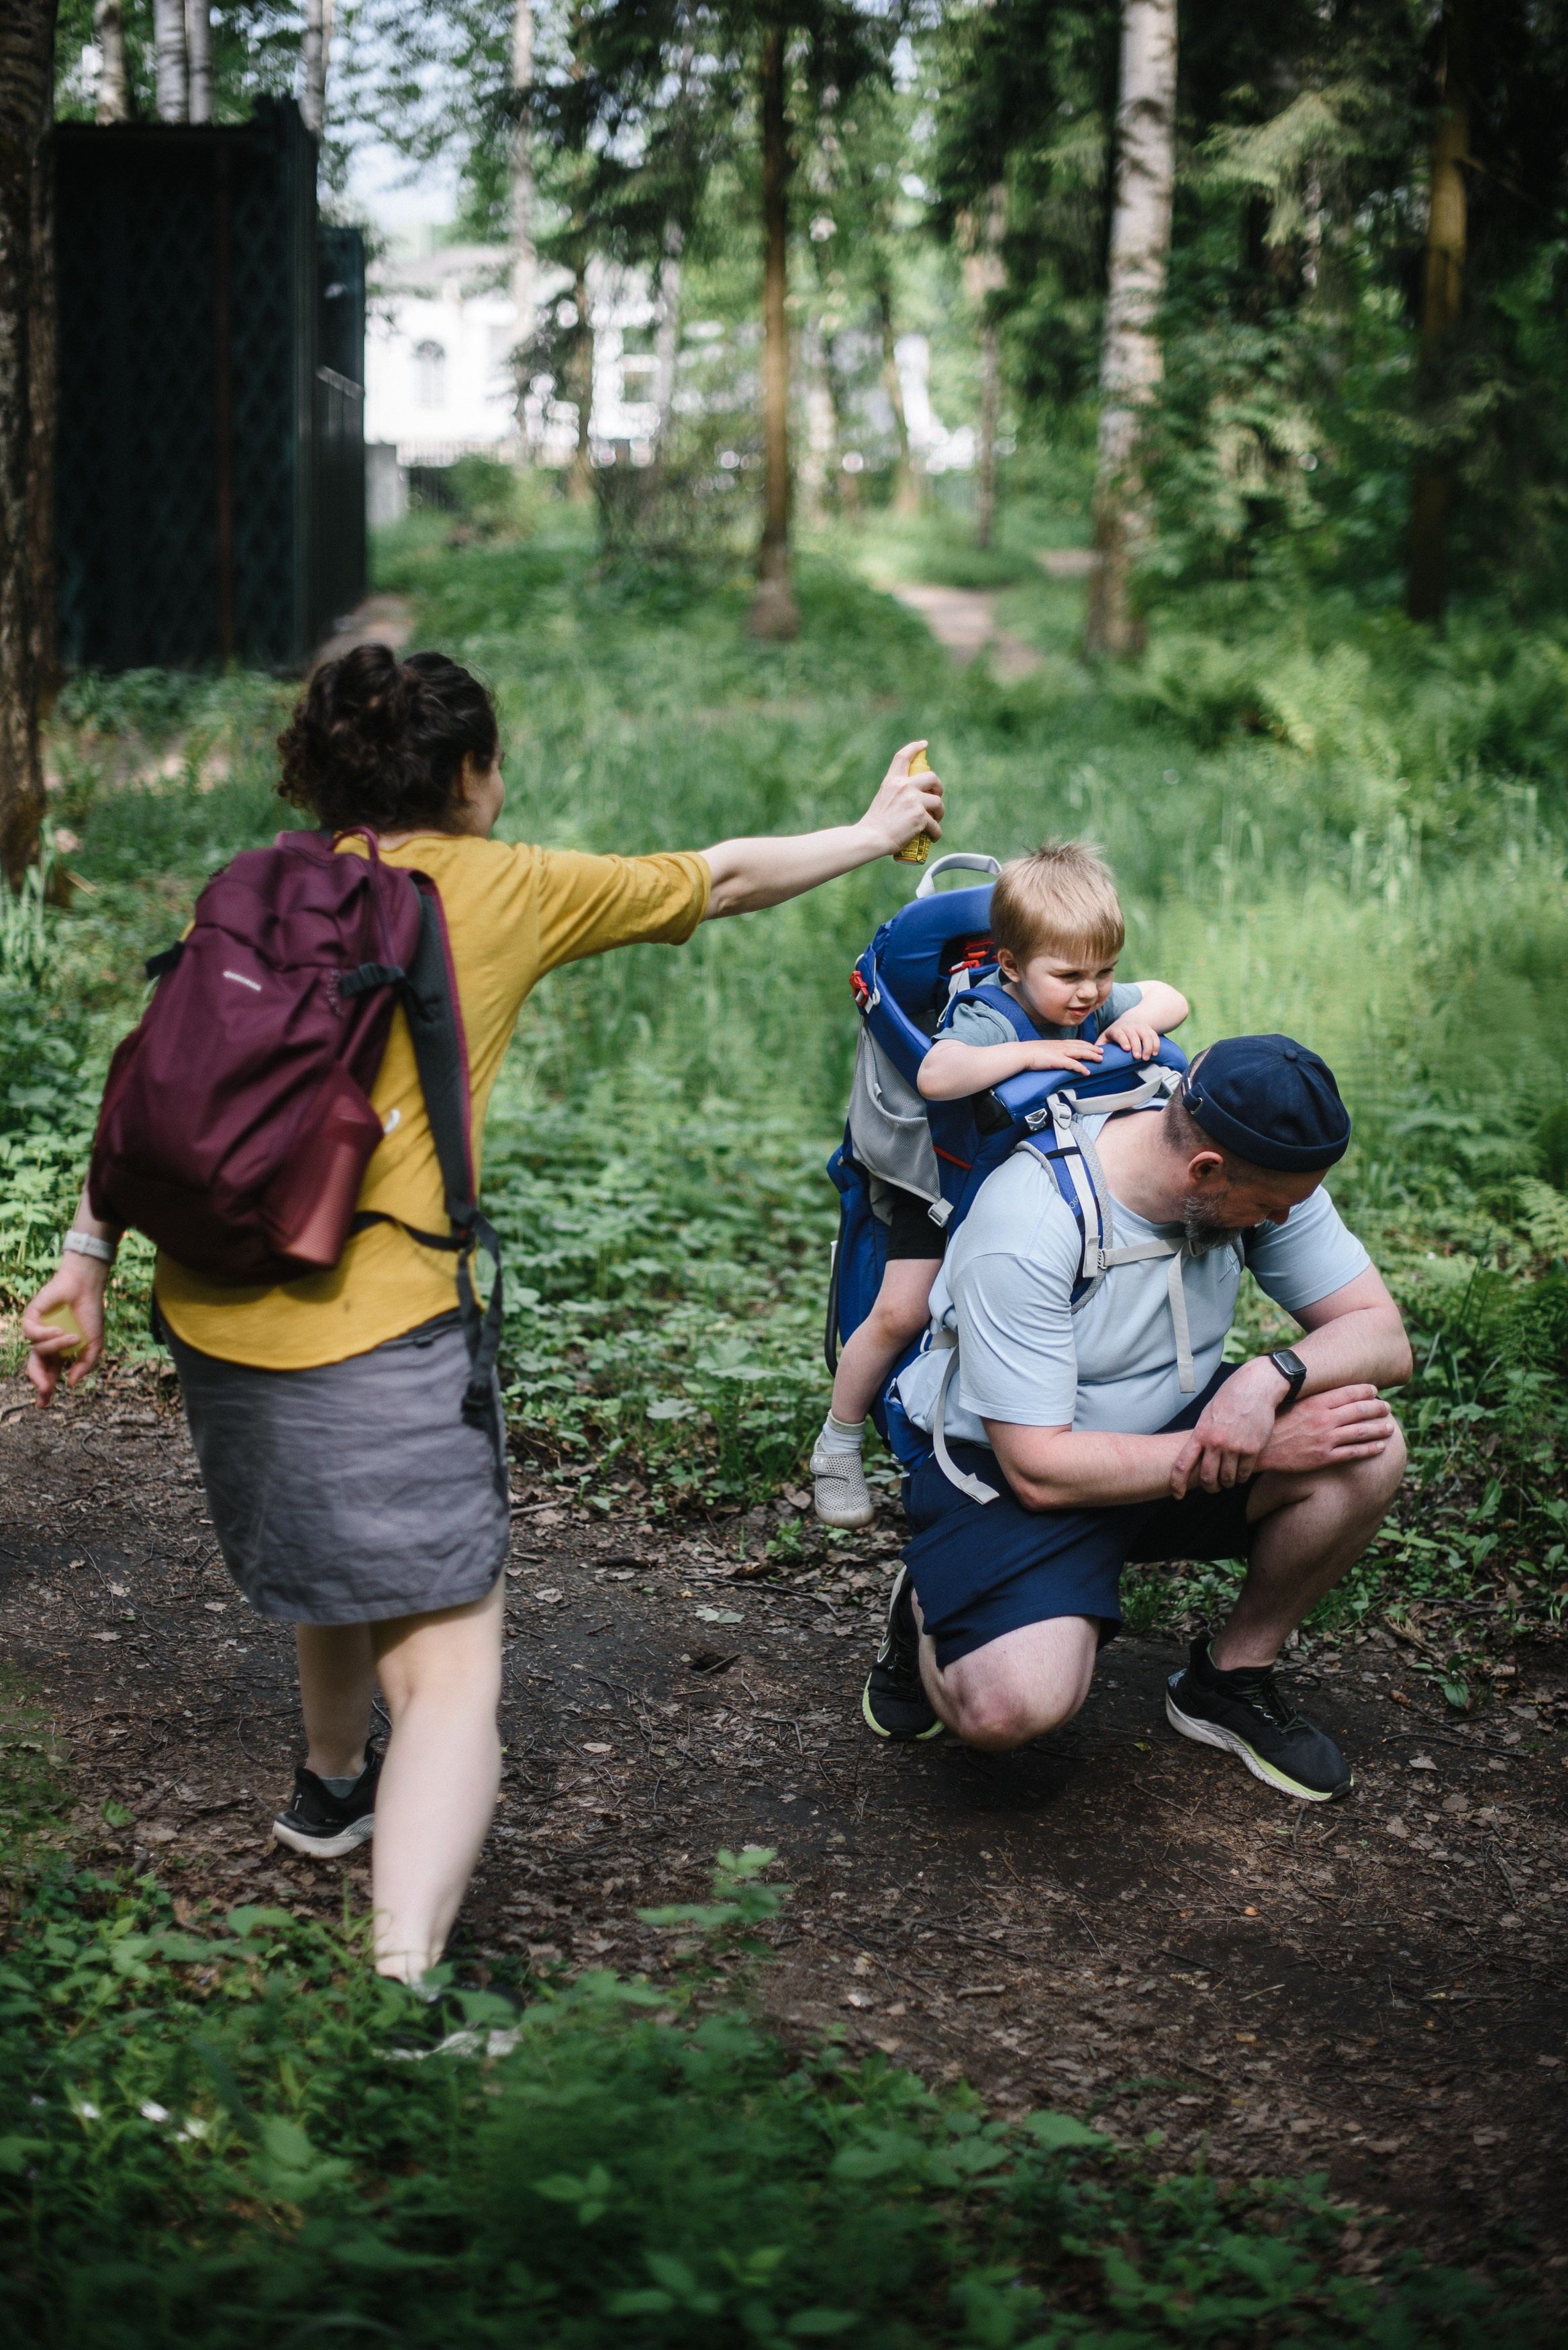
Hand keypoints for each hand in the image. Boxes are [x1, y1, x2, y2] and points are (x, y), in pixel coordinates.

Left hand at [22, 1254, 110, 1405]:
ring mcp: (38, 1331)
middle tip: (45, 1388)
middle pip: (36, 1368)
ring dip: (56, 1347)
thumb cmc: (91, 1314)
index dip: (46, 1390)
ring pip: (38, 1351)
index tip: (44, 1404)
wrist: (86, 1287)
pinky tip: (58, 1329)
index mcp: (61, 1353)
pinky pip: (30, 1334)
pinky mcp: (31, 1317)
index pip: (50, 1375)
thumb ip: (85, 1365)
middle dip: (39, 1380)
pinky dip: (45, 1335)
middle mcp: (47, 1344)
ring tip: (73, 1337)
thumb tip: (70, 1384)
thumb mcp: (94, 1345)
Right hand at [860, 741, 942, 858]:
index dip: (915, 748)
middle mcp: (904, 787)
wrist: (871, 838)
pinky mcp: (920, 817)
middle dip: (938, 787)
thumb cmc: (875, 823)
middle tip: (936, 797)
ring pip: (938, 802)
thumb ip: (896, 793)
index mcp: (892, 781)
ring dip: (939, 813)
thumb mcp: (882, 798)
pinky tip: (933, 837)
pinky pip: (935, 824)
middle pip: (932, 777)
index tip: (923, 744)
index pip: (903, 757)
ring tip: (935, 821)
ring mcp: (913, 801)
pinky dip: (936, 833)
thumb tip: (912, 796)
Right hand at [1025, 1037, 1102, 1072]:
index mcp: (1058, 1043)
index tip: (1093, 1046)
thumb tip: (1053, 1057)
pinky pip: (1073, 1064)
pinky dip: (1081, 1068)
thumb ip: (1050, 1052)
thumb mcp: (1043, 1050)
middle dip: (1093, 1048)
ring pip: (1081, 1053)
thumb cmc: (1030, 1053)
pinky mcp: (1058, 1061)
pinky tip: (1087, 1072)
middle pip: (1081, 1046)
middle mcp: (1061, 1046)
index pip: (1075, 1042)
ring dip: (1092, 1056)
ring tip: (1100, 1059)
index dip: (1086, 1044)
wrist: (1023, 1053)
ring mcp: (1061, 1052)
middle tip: (1102, 1051)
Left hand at [1101, 1015, 1162, 1061]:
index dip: (1124, 1041)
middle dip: (1136, 1046)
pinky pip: (1154, 1036)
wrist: (1129, 1020)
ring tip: (1146, 1058)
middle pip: (1134, 1035)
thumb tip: (1094, 1056)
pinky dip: (1156, 1044)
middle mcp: (1129, 1026)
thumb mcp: (1105, 1037)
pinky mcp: (1149, 1029)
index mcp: (1116, 1029)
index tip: (1127, 1049)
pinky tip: (1155, 1053)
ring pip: (1146, 1035)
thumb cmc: (1115, 1034)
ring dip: (1148, 1047)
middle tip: (1138, 1057)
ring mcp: (1140, 1027)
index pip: (1120, 1033)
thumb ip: (1100, 1046)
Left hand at [1169, 1356, 1284, 1494]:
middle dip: (1210, 1487)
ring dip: (1228, 1483)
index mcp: (1200, 1433)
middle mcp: (1215, 1442)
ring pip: (1228, 1479)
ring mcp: (1234, 1446)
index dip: (1177, 1484)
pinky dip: (1243, 1477)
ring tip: (1229, 1480)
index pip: (1181, 1465)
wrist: (1255, 1387)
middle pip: (1207, 1478)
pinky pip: (1245, 1473)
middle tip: (1213, 1488)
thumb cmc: (1229, 1399)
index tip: (1177, 1495)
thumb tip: (1195, 1452)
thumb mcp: (1207, 1414)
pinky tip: (1243, 1473)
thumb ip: (1201, 1434)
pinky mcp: (1253, 1448)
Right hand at [1256, 1385, 1398, 1477]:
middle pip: (1360, 1411)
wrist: (1259, 1449)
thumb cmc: (1272, 1423)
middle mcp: (1324, 1419)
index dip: (1365, 1391)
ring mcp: (1326, 1439)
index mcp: (1315, 1402)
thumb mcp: (1290, 1403)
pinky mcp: (1324, 1457)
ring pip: (1361, 1431)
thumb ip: (1309, 1396)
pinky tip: (1381, 1446)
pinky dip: (1370, 1449)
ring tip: (1389, 1426)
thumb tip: (1322, 1386)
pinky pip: (1354, 1452)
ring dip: (1379, 1428)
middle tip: (1387, 1407)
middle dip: (1377, 1408)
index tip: (1375, 1390)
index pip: (1348, 1393)